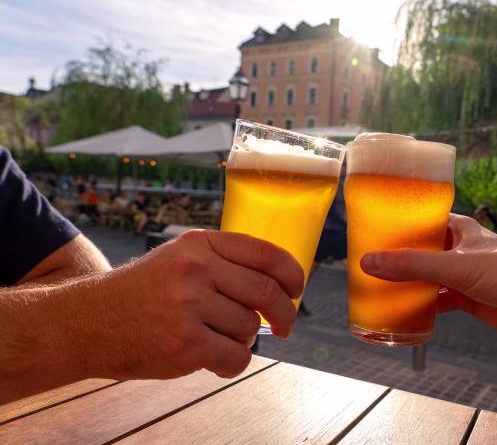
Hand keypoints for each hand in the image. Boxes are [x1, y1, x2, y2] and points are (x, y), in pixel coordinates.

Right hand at [54, 230, 303, 380]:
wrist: (88, 322)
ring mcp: (188, 306)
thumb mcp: (180, 259)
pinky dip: (234, 362)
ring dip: (244, 339)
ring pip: (249, 327)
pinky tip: (216, 359)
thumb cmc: (142, 292)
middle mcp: (194, 269)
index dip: (292, 274)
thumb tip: (280, 282)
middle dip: (285, 314)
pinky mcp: (183, 343)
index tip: (297, 289)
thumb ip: (224, 263)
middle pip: (266, 293)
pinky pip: (236, 356)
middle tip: (283, 327)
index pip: (265, 253)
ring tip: (218, 338)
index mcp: (199, 244)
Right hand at [360, 214, 496, 341]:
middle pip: (422, 250)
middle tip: (369, 261)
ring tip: (379, 285)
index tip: (373, 227)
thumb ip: (414, 265)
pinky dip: (422, 305)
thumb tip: (371, 263)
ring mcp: (464, 275)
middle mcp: (460, 250)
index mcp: (461, 229)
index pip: (424, 219)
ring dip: (408, 282)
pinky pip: (437, 300)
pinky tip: (404, 310)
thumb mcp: (457, 265)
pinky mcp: (467, 299)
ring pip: (428, 276)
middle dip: (399, 256)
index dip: (400, 222)